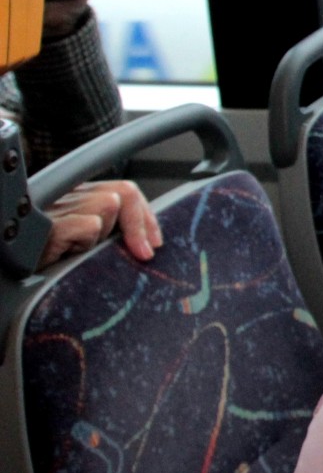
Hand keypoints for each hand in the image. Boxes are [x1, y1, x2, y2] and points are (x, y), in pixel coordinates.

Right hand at [38, 180, 161, 269]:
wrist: (18, 281)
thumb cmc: (55, 267)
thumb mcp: (90, 246)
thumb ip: (114, 233)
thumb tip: (151, 242)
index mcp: (80, 197)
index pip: (125, 191)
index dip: (146, 216)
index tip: (154, 244)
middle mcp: (69, 196)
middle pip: (124, 193)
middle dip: (139, 225)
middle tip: (143, 254)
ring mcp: (56, 207)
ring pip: (108, 206)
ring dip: (105, 236)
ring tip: (84, 253)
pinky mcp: (48, 225)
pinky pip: (88, 225)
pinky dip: (86, 243)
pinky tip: (69, 255)